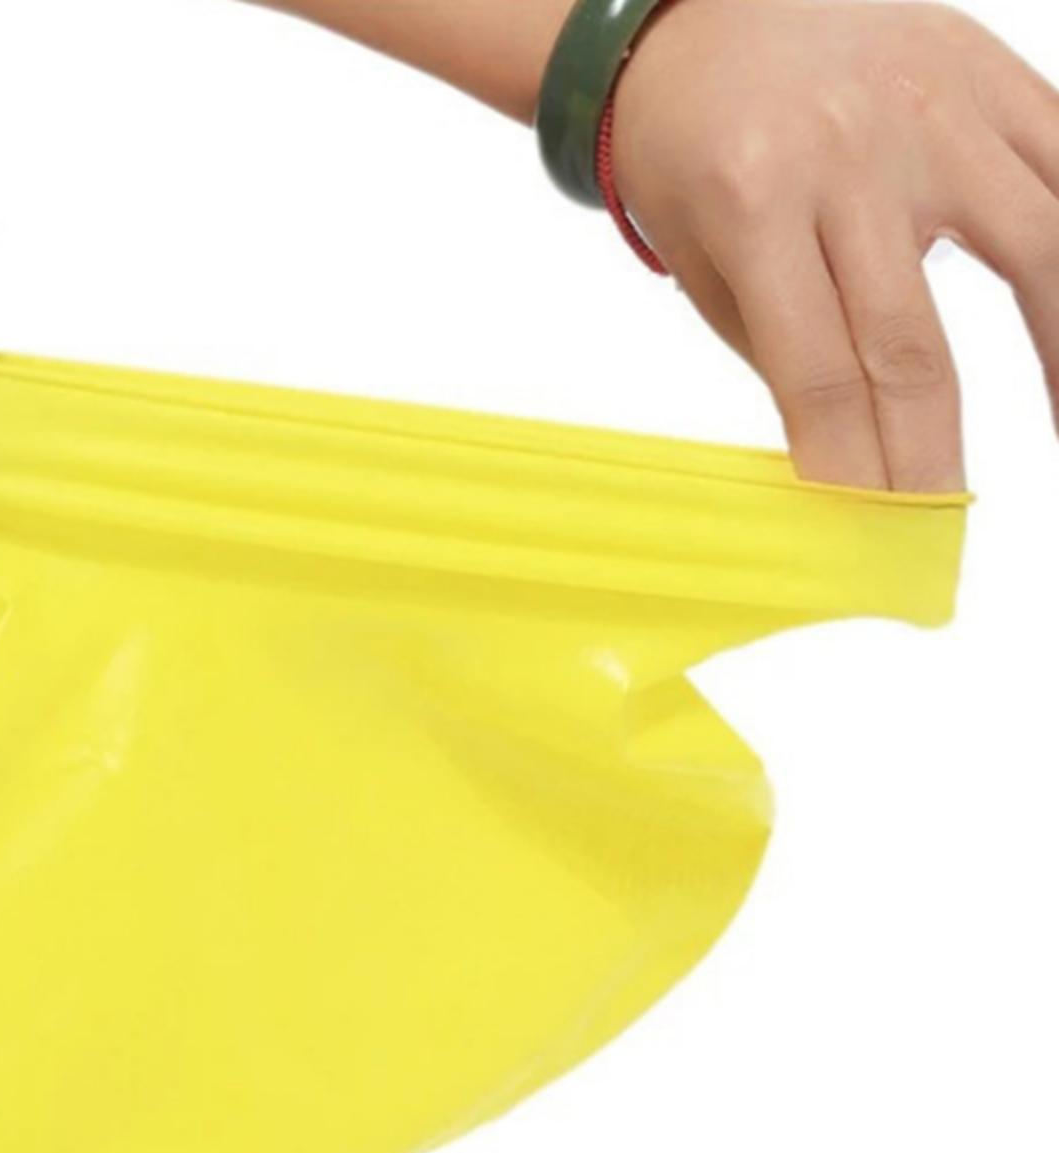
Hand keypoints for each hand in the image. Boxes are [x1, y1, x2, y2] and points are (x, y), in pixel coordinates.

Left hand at [612, 0, 1058, 491]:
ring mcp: (934, 108)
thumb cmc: (694, 153)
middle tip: (942, 519)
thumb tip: (845, 453)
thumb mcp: (705, 258)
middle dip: (931, 452)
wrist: (702, 14)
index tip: (871, 535)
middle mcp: (852, 155)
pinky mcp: (990, 74)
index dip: (852, 467)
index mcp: (755, 205)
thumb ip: (778, 347)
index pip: (818, 376)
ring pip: (1037, 247)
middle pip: (913, 342)